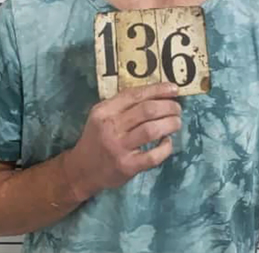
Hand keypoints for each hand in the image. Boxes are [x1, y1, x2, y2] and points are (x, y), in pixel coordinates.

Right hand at [62, 82, 181, 200]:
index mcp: (104, 111)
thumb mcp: (102, 116)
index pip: (135, 94)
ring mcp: (118, 148)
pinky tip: (167, 142)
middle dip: (168, 106)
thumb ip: (123, 105)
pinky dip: (165, 147)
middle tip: (177, 109)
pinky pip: (153, 156)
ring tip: (176, 122)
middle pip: (147, 110)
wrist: (81, 170)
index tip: (174, 89)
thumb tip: (158, 93)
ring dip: (170, 124)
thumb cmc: (97, 138)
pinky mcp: (127, 166)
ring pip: (152, 130)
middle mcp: (110, 127)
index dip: (158, 90)